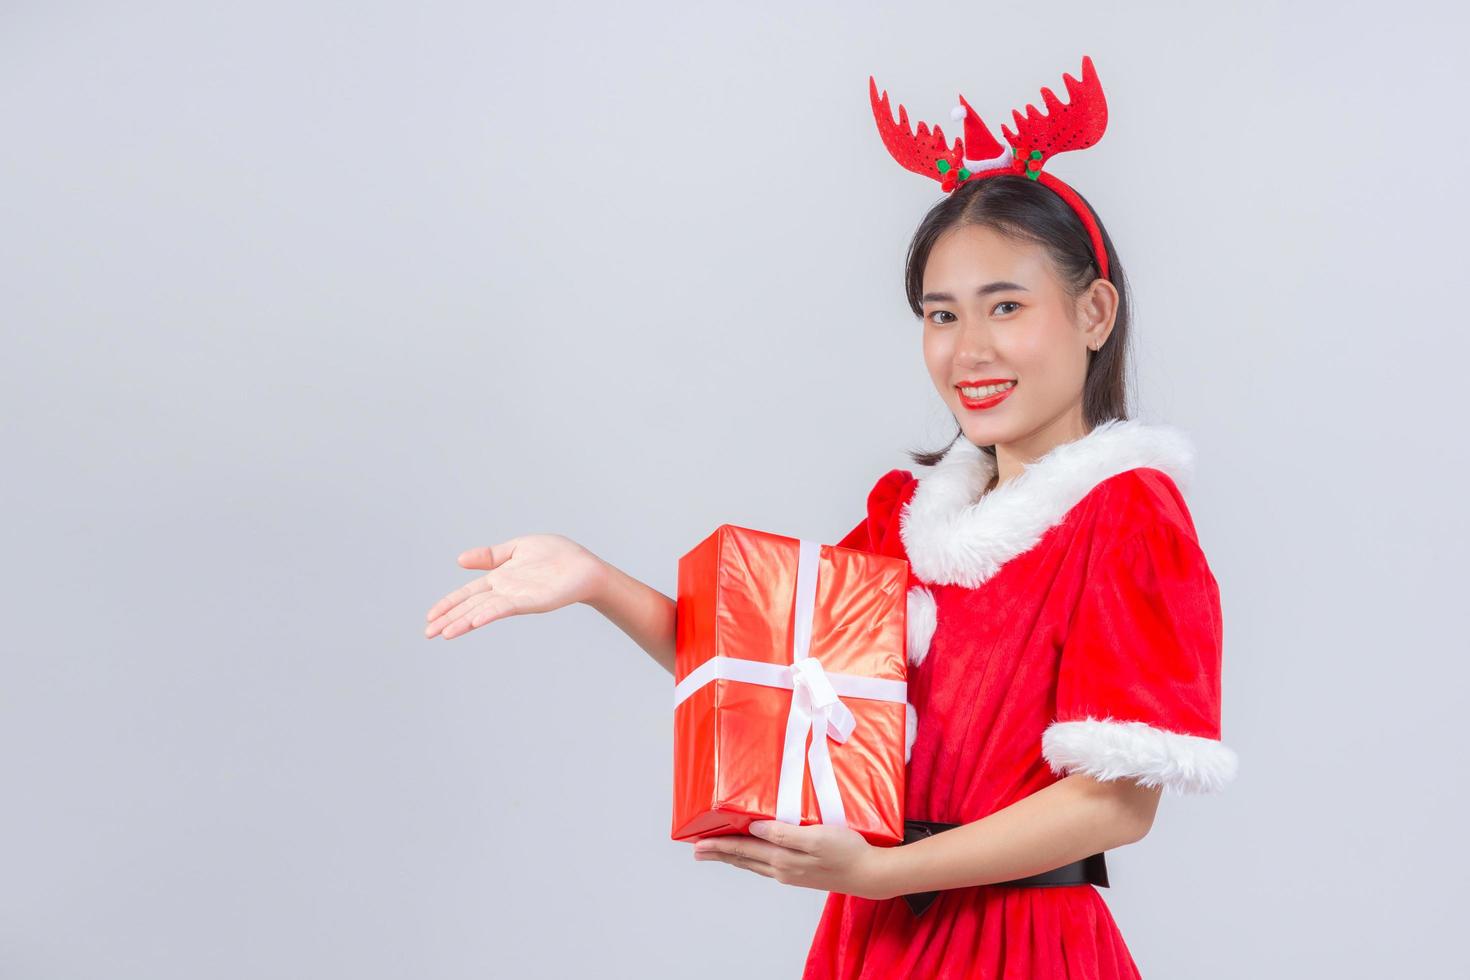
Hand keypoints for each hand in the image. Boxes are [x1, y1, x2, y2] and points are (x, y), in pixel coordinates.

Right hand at [424, 534, 607, 638]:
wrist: (584, 565)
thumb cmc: (556, 556)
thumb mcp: (517, 548)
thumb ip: (490, 555)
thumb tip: (459, 560)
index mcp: (499, 578)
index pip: (467, 593)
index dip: (448, 604)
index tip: (429, 617)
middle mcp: (504, 592)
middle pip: (470, 606)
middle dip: (448, 619)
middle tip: (427, 634)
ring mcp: (517, 598)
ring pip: (483, 611)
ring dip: (464, 622)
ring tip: (445, 634)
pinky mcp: (531, 602)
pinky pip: (506, 608)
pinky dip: (489, 614)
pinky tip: (475, 621)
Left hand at [692, 820, 897, 900]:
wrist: (869, 874)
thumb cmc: (847, 851)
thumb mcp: (816, 837)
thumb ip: (784, 834)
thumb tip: (755, 828)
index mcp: (782, 859)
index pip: (743, 849)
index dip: (720, 845)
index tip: (699, 844)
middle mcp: (782, 869)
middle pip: (744, 859)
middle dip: (720, 853)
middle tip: (698, 851)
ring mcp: (791, 873)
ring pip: (754, 863)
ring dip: (735, 856)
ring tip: (718, 852)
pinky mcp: (801, 872)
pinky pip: (766, 865)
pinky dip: (752, 858)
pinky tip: (753, 855)